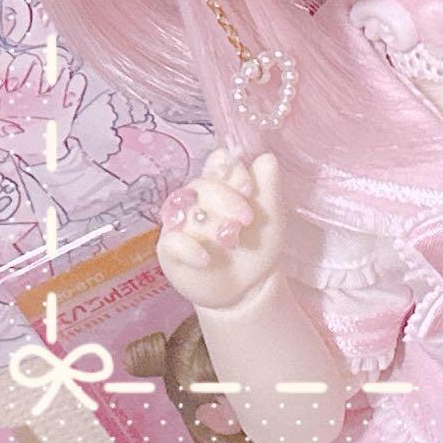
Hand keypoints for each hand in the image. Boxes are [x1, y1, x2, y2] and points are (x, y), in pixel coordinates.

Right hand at [155, 149, 283, 310]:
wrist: (249, 284)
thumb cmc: (258, 243)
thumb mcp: (271, 213)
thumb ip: (269, 184)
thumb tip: (265, 157)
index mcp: (222, 184)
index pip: (218, 161)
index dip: (231, 169)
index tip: (249, 188)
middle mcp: (197, 199)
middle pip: (201, 184)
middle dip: (227, 199)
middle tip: (247, 220)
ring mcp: (181, 222)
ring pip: (187, 211)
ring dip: (211, 225)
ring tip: (231, 240)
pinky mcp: (170, 249)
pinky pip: (173, 241)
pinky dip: (191, 248)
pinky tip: (207, 259)